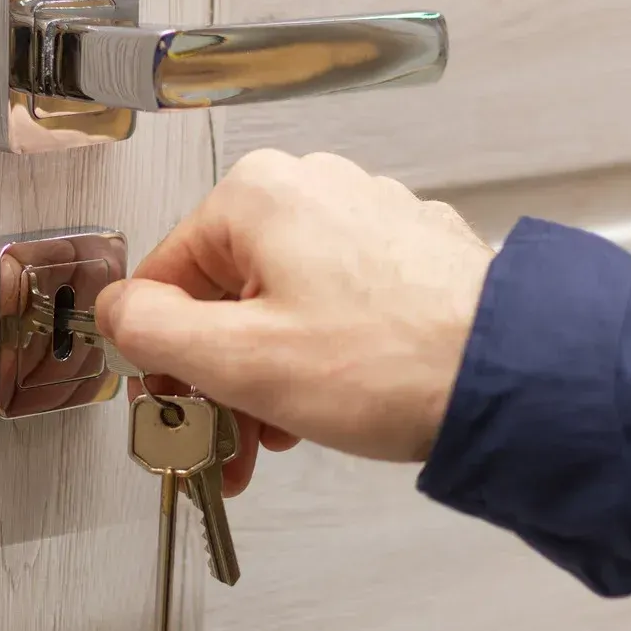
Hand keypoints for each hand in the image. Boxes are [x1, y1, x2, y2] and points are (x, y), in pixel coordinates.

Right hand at [96, 150, 494, 491]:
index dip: (159, 360)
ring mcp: (365, 215)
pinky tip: (327, 407)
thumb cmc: (393, 362)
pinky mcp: (405, 250)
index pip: (162, 278)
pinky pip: (331, 302)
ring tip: (278, 437)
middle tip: (226, 442)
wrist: (515, 378)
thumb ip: (150, 332)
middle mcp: (311, 187)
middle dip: (218, 378)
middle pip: (222, 292)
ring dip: (264, 376)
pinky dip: (316, 355)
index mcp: (257, 195)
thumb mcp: (238, 360)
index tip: (173, 413)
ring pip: (277, 301)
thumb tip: (116, 314)